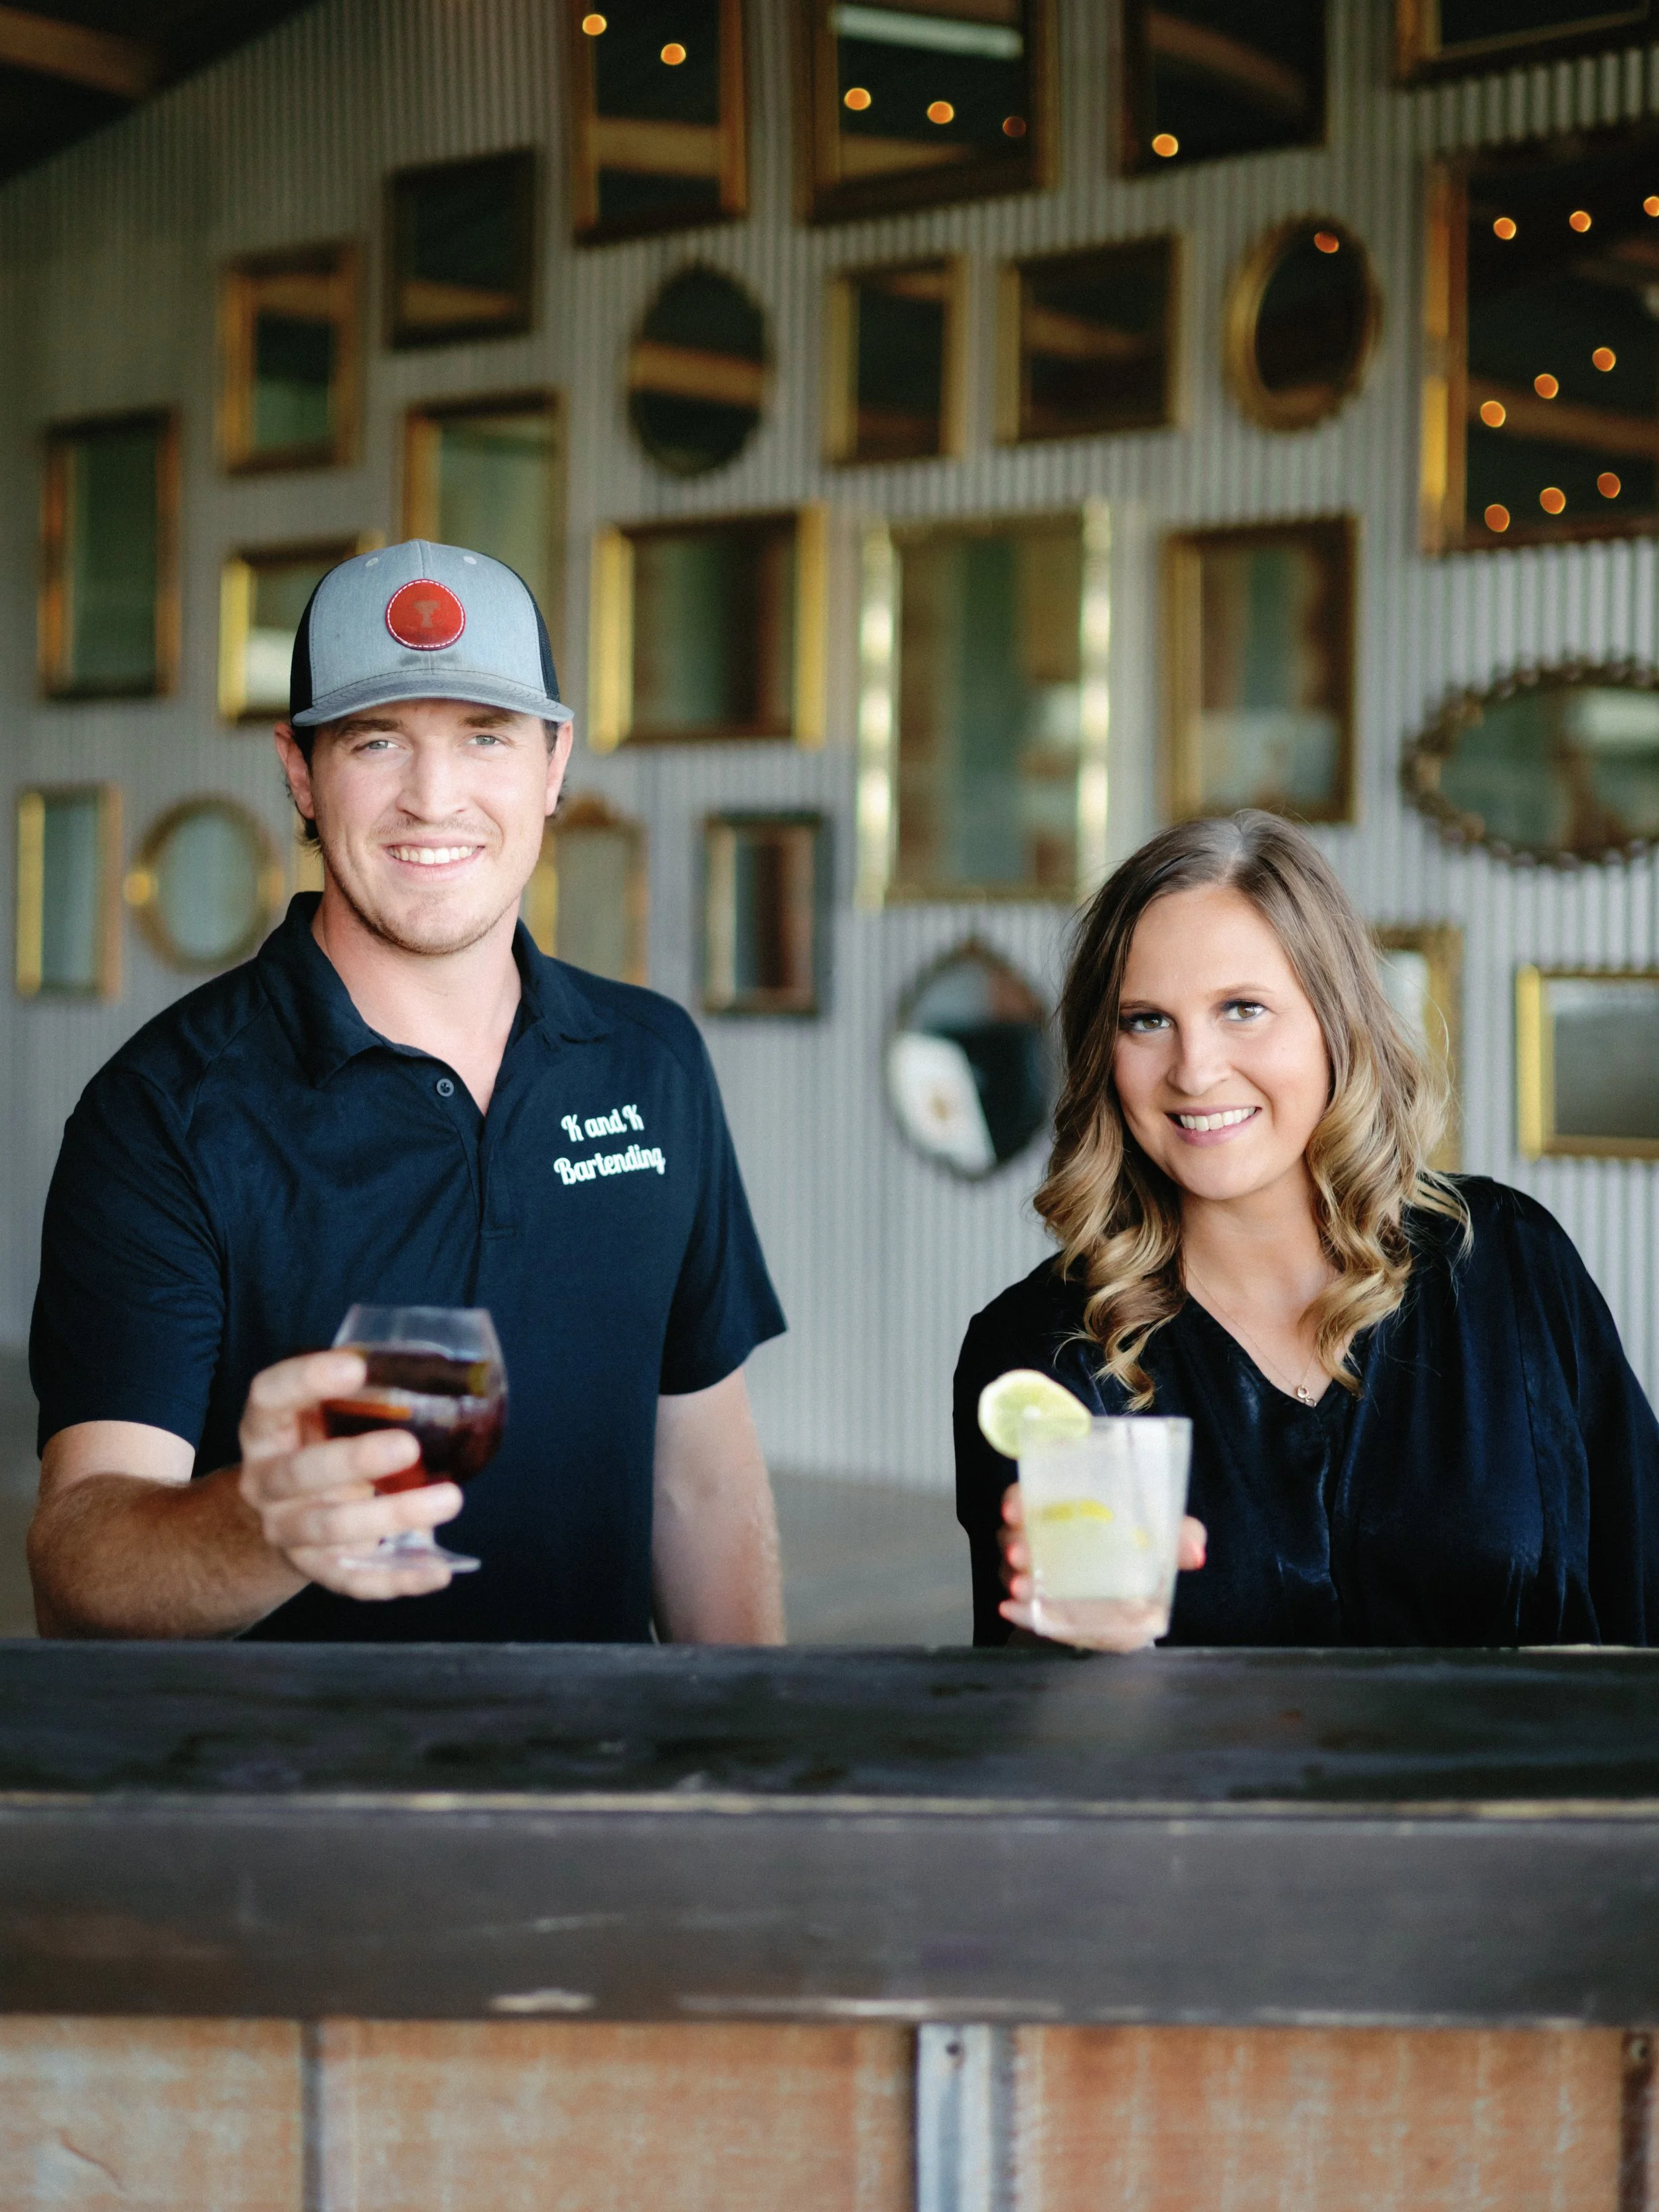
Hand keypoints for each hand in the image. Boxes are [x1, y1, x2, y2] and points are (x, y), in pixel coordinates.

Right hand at [236, 1350, 462, 1600]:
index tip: (354, 1366)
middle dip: (353, 1460)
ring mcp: (286, 1530)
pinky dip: (398, 1578)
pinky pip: (354, 1579)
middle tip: (408, 1447)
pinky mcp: (316, 1568)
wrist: (283, 1514)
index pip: (269, 1397)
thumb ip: (361, 1397)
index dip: (304, 1380)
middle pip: (299, 1472)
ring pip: (331, 1528)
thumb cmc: (320, 1446)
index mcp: (266, 1429)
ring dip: (391, 1516)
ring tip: (448, 1500)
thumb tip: (445, 1376)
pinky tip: (439, 1571)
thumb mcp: (324, 1415)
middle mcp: (265, 1481)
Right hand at [997, 1482, 1206, 1651]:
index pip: (1030, 1496)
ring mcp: (1038, 1573)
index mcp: (1066, 1508)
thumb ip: (1180, 1539)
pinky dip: (1019, 1609)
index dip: (1018, 1499)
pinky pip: (1023, 1606)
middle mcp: (1043, 1536)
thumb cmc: (1143, 1553)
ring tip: (1022, 1587)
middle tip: (1019, 1554)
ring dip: (1014, 1578)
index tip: (1014, 1508)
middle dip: (1015, 1543)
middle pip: (1015, 1534)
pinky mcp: (1042, 1607)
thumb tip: (1196, 1552)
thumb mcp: (1163, 1542)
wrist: (1134, 1595)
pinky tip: (1015, 1611)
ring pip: (1014, 1571)